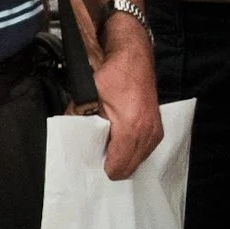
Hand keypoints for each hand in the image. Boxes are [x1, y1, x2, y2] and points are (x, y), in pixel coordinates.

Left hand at [90, 26, 162, 180]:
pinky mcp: (158, 128)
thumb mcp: (87, 99)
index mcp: (131, 128)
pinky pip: (145, 151)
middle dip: (113, 166)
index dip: (103, 169)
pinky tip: (121, 143)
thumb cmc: (113, 76)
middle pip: (129, 168)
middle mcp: (148, 133)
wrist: (134, 59)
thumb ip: (78, 123)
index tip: (92, 162)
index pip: (118, 167)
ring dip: (124, 159)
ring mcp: (156, 131)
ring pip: (138, 161)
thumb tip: (71, 143)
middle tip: (98, 157)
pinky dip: (133, 151)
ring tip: (109, 149)